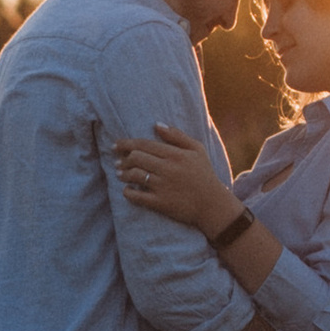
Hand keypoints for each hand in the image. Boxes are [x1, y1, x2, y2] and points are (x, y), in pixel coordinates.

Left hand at [114, 124, 229, 233]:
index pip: (144, 144)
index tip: (116, 145)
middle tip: (117, 161)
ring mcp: (163, 186)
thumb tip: (156, 124)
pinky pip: (137, 196)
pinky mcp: (160, 203)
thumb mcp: (197, 150)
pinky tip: (127, 190)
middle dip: (122, 159)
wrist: (213, 205)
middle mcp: (168, 168)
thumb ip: (177, 135)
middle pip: (136, 158)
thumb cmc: (204, 174)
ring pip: (134, 175)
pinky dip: (128, 192)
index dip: (126, 144)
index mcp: (175, 154)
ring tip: (120, 174)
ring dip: (123, 173)